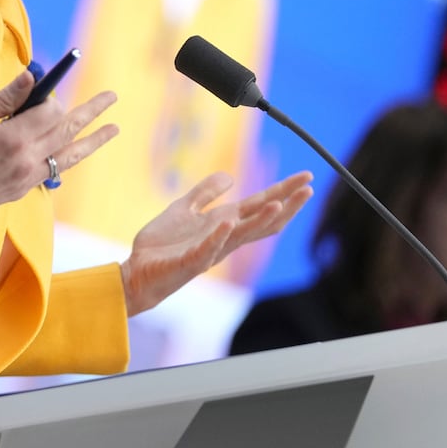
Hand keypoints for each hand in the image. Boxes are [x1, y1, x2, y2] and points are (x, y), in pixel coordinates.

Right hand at [0, 70, 118, 242]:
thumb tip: (32, 77)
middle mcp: (27, 161)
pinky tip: (76, 149)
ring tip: (113, 129)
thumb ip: (4, 98)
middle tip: (112, 97)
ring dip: (93, 140)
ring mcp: (27, 179)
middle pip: (68, 131)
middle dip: (92, 112)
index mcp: (13, 139)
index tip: (49, 82)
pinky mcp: (22, 190)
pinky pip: (55, 170)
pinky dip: (68, 157)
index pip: (50, 111)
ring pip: (70, 156)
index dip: (51, 94)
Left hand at [120, 171, 313, 314]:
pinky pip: (208, 249)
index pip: (260, 206)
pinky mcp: (190, 262)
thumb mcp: (184, 209)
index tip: (306, 176)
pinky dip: (219, 236)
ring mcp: (210, 251)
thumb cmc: (163, 245)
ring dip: (261, 219)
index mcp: (224, 224)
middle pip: (263, 221)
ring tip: (279, 203)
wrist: (138, 271)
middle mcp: (224, 238)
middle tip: (308, 187)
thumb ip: (205, 193)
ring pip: (243, 236)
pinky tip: (229, 222)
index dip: (283, 191)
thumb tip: (231, 176)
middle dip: (286, 204)